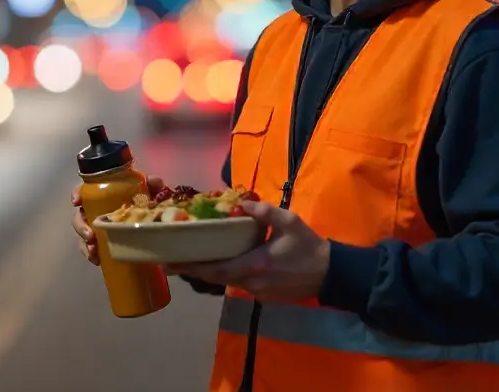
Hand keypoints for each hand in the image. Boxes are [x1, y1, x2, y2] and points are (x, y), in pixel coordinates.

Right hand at [71, 175, 166, 265]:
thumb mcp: (154, 194)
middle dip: (80, 225)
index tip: (76, 201)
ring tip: (93, 251)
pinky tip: (96, 260)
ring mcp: (99, 228)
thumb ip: (155, 186)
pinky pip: (90, 249)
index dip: (77, 193)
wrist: (158, 229)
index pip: (86, 191)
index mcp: (107, 196)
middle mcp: (98, 210)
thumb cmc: (150, 206)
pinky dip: (90, 254)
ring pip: (83, 233)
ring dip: (84, 243)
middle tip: (90, 235)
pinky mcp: (102, 243)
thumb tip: (153, 181)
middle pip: (80, 215)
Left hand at [165, 200, 329, 301]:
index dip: (193, 267)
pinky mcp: (262, 296)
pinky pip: (237, 284)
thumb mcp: (290, 222)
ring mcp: (256, 292)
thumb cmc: (308, 246)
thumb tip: (245, 203)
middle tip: (168, 263)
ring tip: (186, 263)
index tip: (172, 263)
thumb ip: (266, 212)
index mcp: (256, 265)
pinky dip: (223, 275)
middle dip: (191, 271)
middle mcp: (251, 283)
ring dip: (206, 273)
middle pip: (215, 278)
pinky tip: (215, 265)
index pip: (217, 269)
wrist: (329, 274)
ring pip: (225, 282)